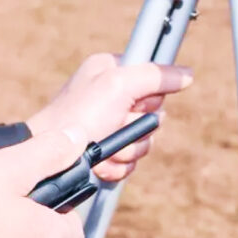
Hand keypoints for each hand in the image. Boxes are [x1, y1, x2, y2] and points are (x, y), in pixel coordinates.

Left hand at [26, 53, 193, 180]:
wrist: (50, 161)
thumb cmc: (78, 116)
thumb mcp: (118, 85)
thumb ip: (155, 76)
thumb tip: (187, 75)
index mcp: (111, 71)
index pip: (153, 76)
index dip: (150, 94)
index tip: (138, 102)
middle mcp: (111, 96)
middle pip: (154, 112)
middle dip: (138, 127)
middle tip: (116, 124)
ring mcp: (109, 125)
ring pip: (144, 140)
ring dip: (127, 149)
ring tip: (104, 147)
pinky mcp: (106, 151)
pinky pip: (131, 161)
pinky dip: (118, 165)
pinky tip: (100, 163)